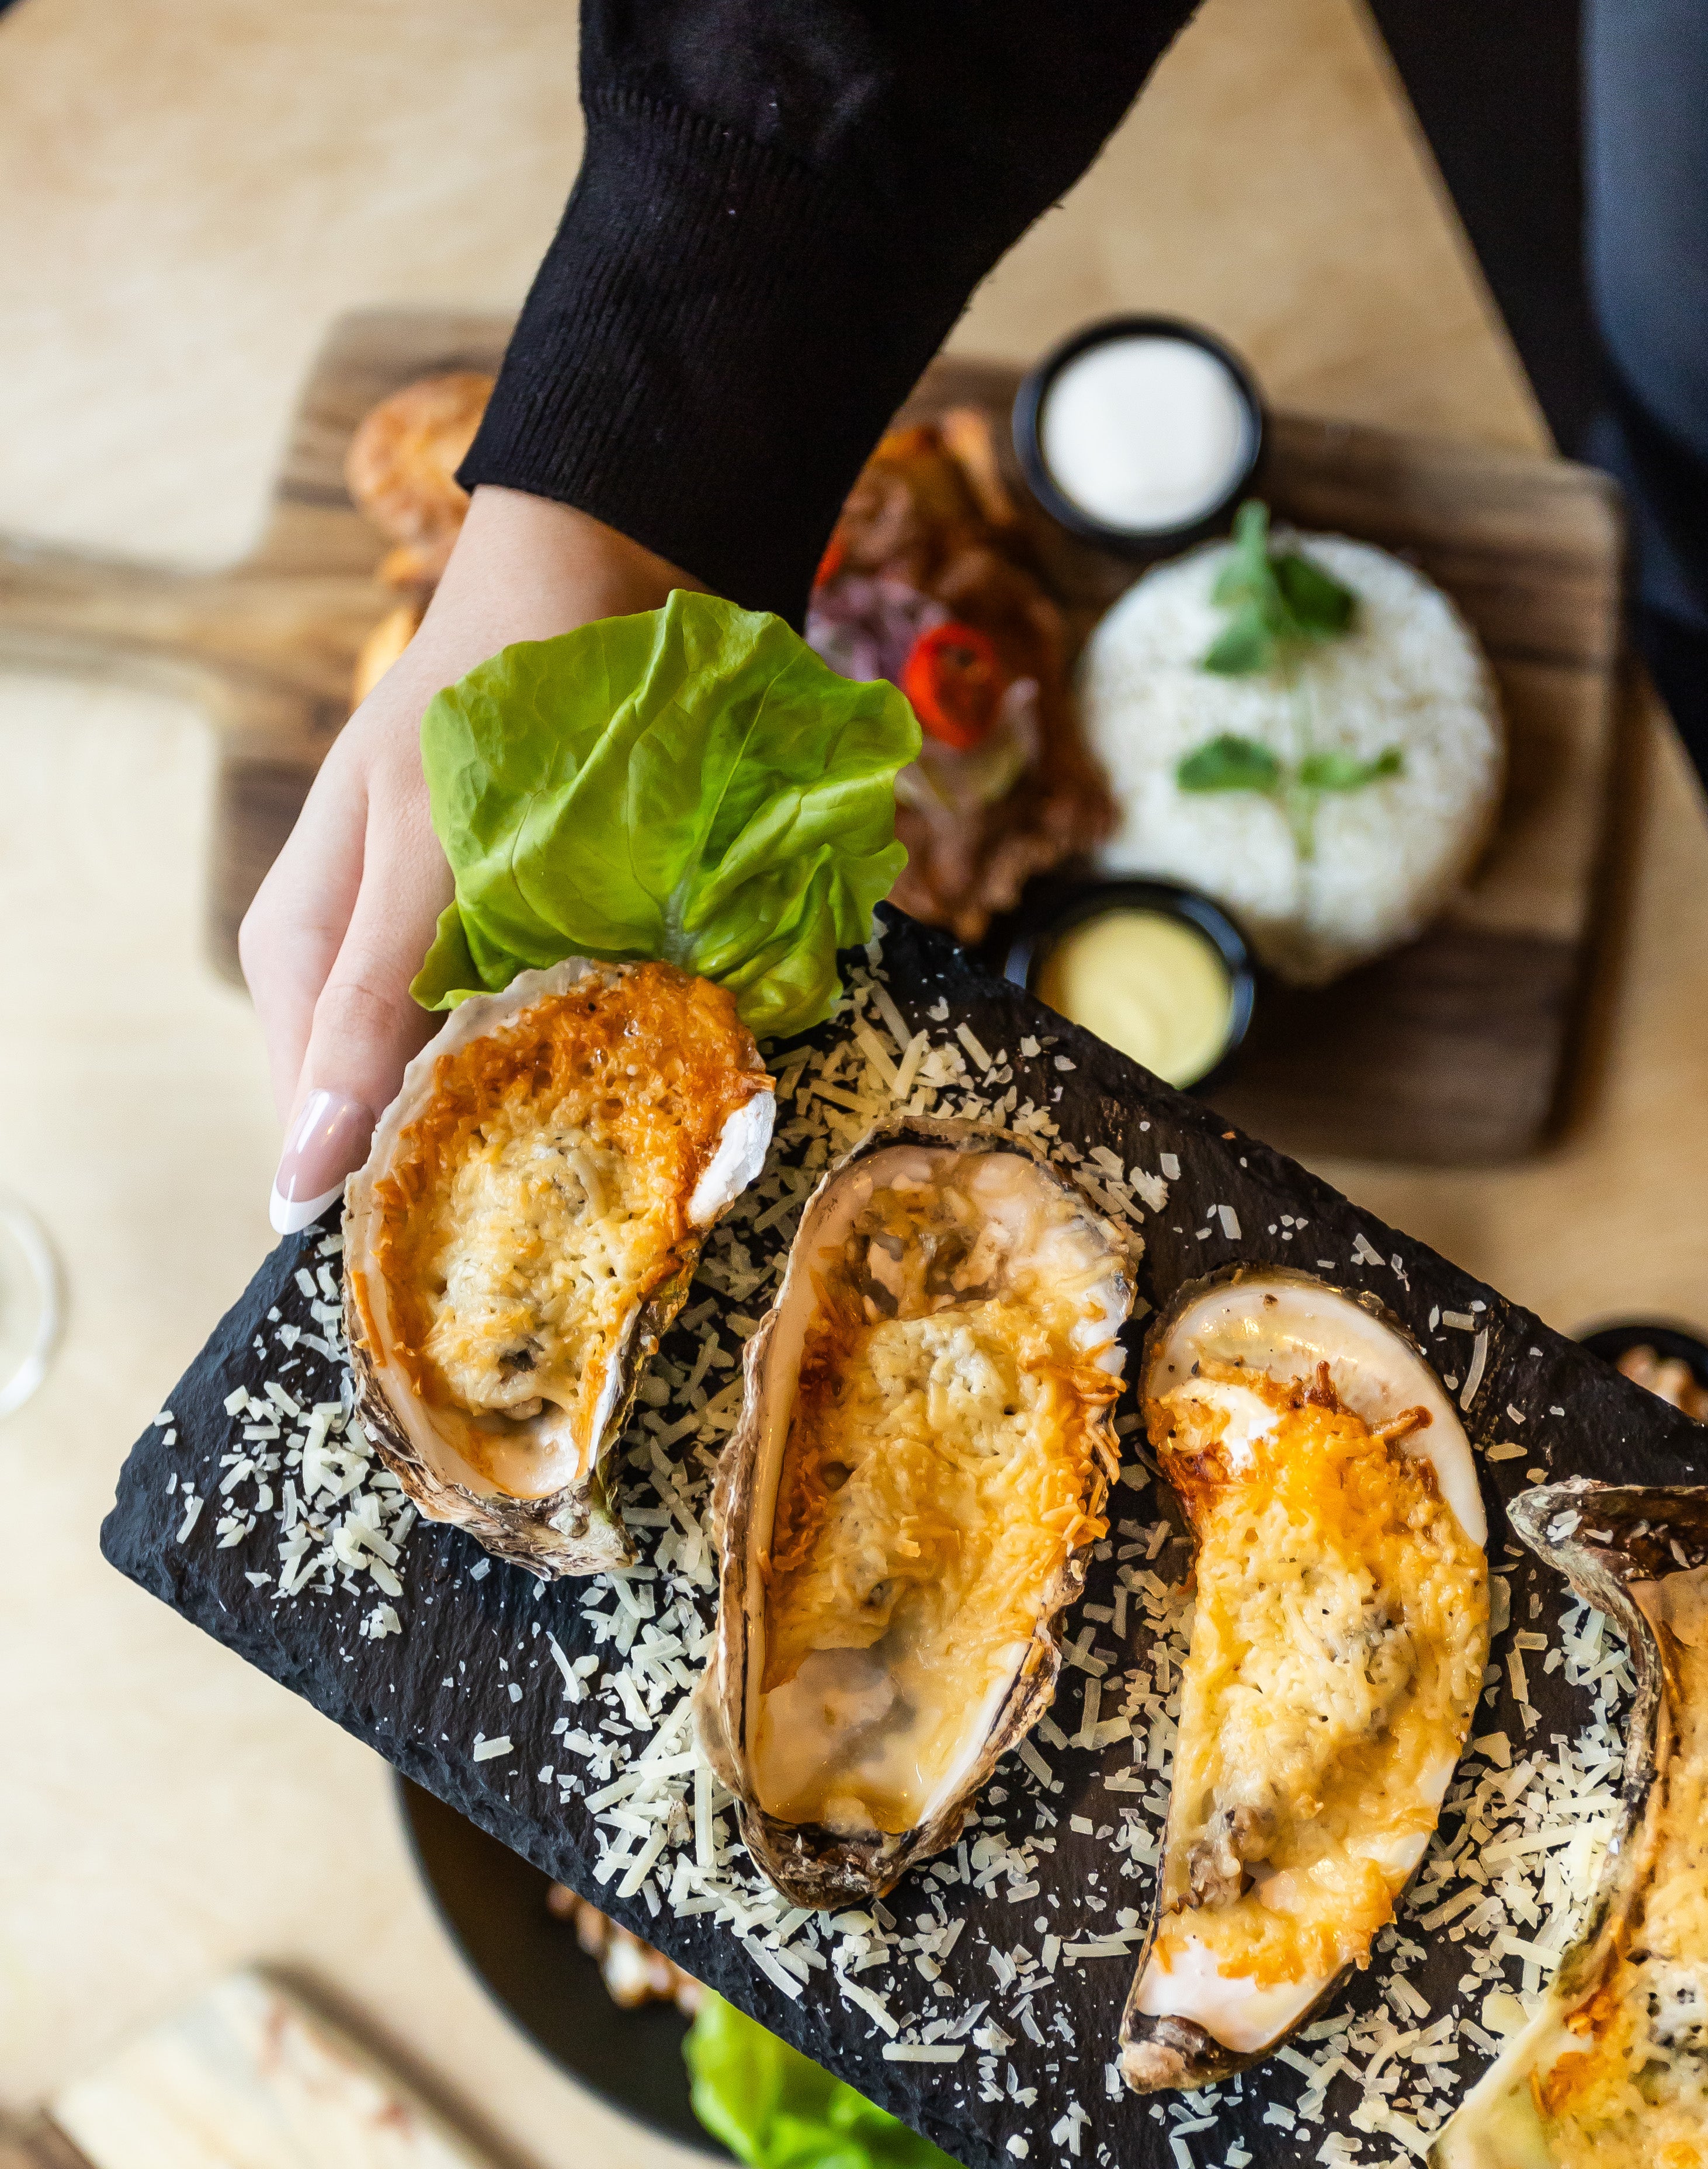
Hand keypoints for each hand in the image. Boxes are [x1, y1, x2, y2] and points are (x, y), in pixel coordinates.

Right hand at [242, 487, 693, 1231]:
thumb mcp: (426, 863)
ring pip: (475, 1087)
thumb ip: (375, 1011)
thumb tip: (300, 1173)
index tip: (460, 1282)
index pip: (318, 1130)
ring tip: (609, 1187)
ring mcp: (444, 958)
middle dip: (468, 1176)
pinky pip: (540, 1039)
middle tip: (557, 1248)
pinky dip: (586, 1069)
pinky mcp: (523, 942)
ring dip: (540, 1130)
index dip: (382, 1206)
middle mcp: (363, 972)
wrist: (597, 579)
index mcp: (302, 958)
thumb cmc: (492, 706)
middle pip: (395, 1119)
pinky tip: (640, 1099)